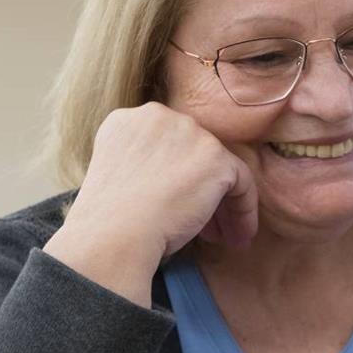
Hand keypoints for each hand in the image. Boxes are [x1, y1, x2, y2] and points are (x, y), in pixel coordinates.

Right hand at [43, 102, 258, 306]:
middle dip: (201, 190)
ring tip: (224, 236)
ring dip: (223, 204)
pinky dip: (244, 210)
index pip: (167, 146)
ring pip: (219, 168)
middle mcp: (159, 116)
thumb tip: (172, 183)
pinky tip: (238, 236)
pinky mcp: (215, 157)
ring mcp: (190, 133)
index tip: (177, 207)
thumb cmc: (109, 223)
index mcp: (127, 121)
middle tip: (206, 226)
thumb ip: (143, 166)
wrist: (112, 236)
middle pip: (196, 153)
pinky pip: (242, 182)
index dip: (176, 178)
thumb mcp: (117, 179)